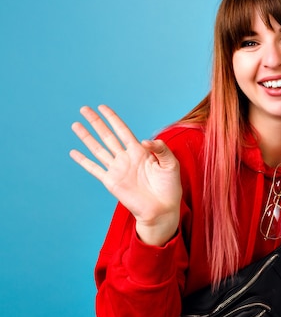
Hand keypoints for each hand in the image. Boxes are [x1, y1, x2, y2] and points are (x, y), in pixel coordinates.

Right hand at [69, 105, 181, 245]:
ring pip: (98, 149)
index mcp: (140, 151)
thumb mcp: (171, 163)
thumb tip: (143, 141)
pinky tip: (73, 152)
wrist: (163, 209)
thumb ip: (160, 149)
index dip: (113, 118)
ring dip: (86, 137)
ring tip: (75, 125)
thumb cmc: (169, 187)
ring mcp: (117, 169)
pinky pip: (94, 169)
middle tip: (84, 109)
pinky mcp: (111, 182)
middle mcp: (126, 158)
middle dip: (96, 122)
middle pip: (107, 136)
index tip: (102, 107)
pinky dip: (83, 161)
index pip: (123, 130)